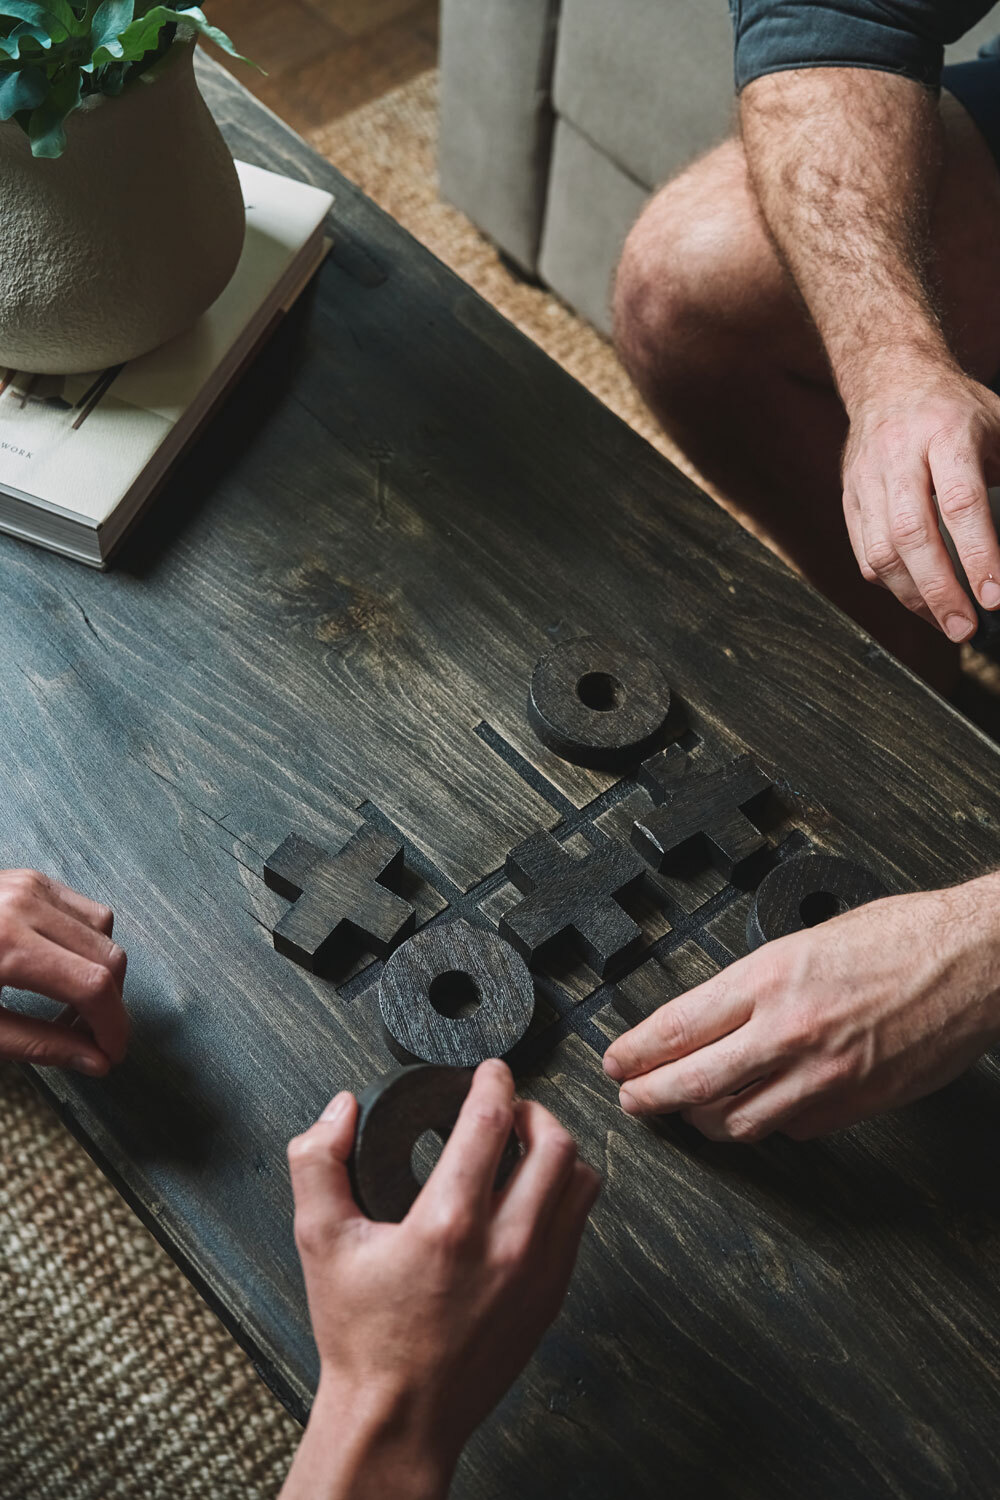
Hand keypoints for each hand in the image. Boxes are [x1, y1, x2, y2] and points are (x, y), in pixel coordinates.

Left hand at [0, 868, 127, 1075]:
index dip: (113, 1027)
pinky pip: (84, 909)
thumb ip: (41, 1044)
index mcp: (6, 948)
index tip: (112, 1055)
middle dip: (111, 1006)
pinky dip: (86, 941)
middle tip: (94, 1040)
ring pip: (103, 931)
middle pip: (108, 957)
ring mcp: (29, 886)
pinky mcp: (30, 879)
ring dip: (102, 971)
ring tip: (73, 1004)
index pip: (92, 987)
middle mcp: (24, 906)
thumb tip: (97, 1061)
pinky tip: (61, 967)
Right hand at [280, 1060, 599, 1499]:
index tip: (490, 1071)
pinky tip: (530, 1194)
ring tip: (526, 1145)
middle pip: (554, 1144)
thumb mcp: (319, 1239)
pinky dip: (562, 1194)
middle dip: (533, 1110)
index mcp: (448, 1224)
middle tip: (509, 1107)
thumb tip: (342, 1108)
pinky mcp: (551, 1297)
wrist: (399, 1417)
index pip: (491, 1121)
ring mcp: (537, 1273)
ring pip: (579, 1181)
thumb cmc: (360, 1333)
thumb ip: (318, 1161)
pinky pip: (578, 1224)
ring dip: (557, 1150)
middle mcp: (505, 1244)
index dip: (494, 1081)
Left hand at [602, 876, 999, 1142]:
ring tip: (688, 1112)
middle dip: (648, 1098)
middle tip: (631, 1100)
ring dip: (702, 1120)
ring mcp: (821, 1075)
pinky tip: (758, 1110)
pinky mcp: (853, 1105)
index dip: (635, 1052)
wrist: (972, 961)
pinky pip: (789, 1129)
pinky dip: (764, 1123)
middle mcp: (788, 1030)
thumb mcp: (807, 939)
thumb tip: (713, 1017)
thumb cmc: (900, 938)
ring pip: (735, 1121)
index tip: (616, 1062)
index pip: (676, 1027)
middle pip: (691, 1084)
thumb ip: (756, 984)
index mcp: (769, 978)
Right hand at [841, 359, 999, 641]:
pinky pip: (865, 552)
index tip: (994, 595)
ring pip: (881, 551)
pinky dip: (892, 585)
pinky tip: (918, 600)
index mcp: (946, 432)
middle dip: (940, 590)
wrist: (890, 378)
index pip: (960, 502)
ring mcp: (867, 478)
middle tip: (965, 627)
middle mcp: (899, 455)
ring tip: (945, 622)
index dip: (977, 554)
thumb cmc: (956, 410)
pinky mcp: (849, 498)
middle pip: (912, 534)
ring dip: (914, 596)